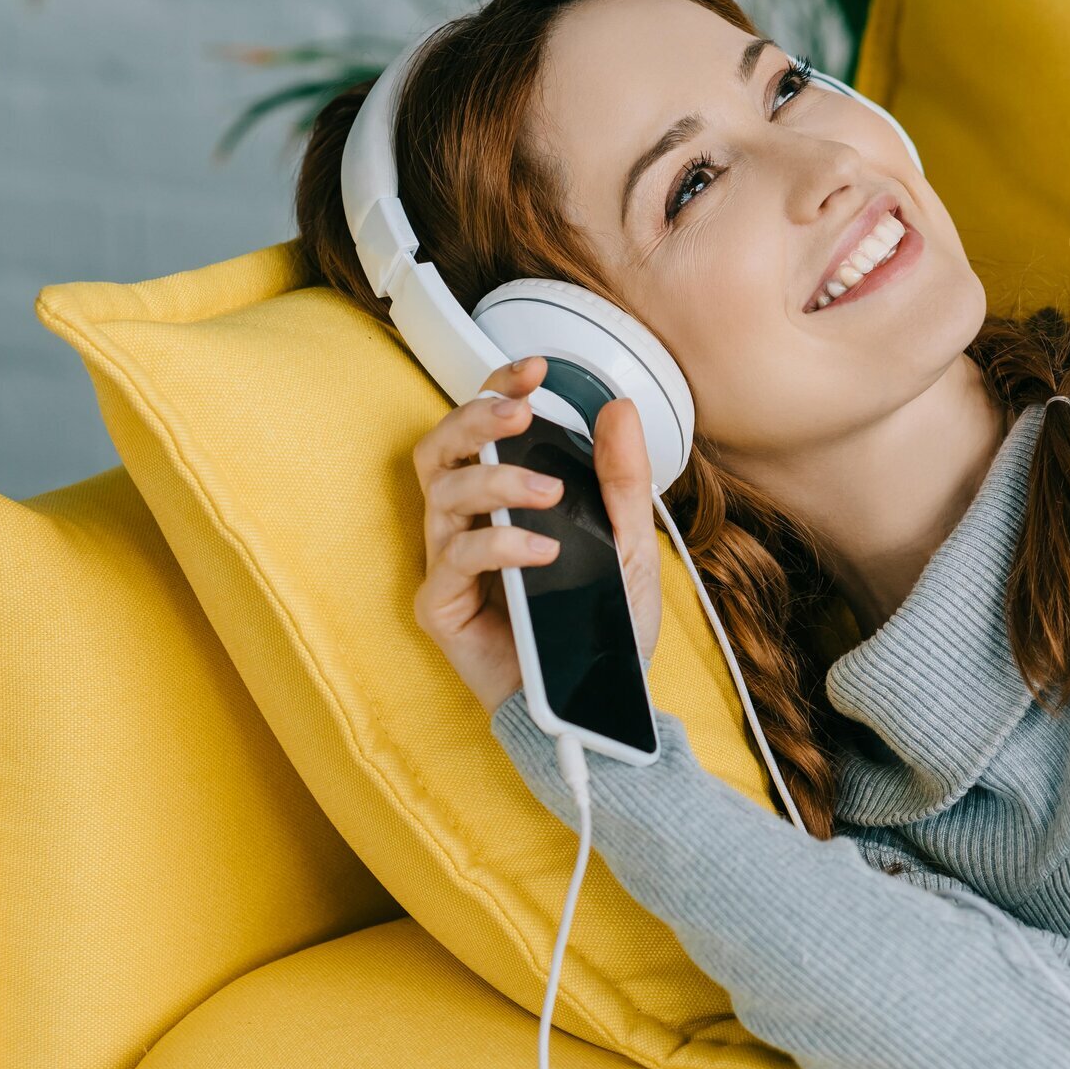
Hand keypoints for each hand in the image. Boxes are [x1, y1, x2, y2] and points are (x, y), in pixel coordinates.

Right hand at [411, 355, 664, 716]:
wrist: (601, 699)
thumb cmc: (602, 625)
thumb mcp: (629, 543)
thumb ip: (621, 478)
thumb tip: (618, 409)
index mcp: (505, 500)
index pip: (484, 430)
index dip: (498, 390)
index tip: (535, 369)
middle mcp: (468, 524)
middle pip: (440, 448)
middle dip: (476, 419)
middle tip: (519, 414)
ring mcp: (449, 564)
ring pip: (442, 495)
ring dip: (496, 481)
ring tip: (547, 494)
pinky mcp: (441, 606)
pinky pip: (454, 558)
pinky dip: (499, 544)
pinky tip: (540, 549)